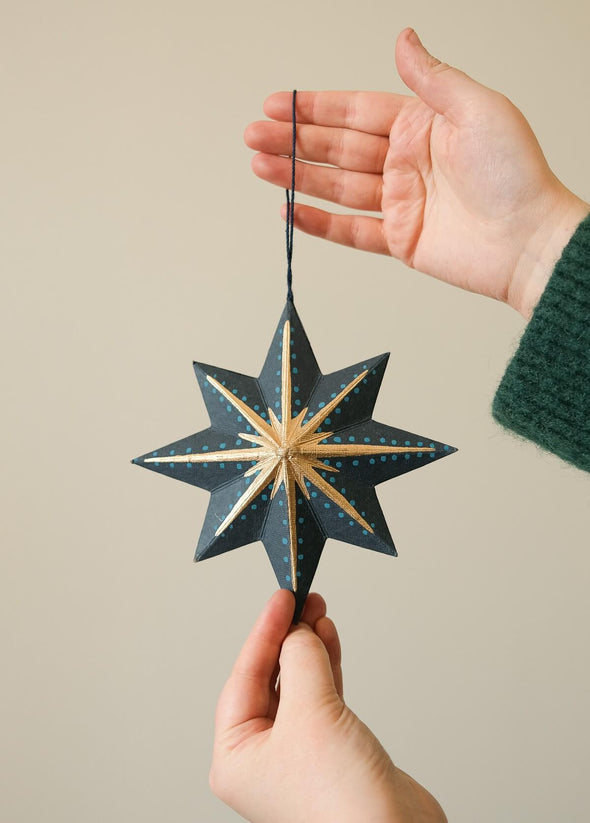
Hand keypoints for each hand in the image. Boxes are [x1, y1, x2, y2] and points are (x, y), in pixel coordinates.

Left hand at [210, 590, 446, 822]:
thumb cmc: (341, 801)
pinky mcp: (331, 751)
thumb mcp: (310, 713)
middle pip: (269, 679)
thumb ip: (300, 662)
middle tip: (302, 599)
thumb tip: (298, 631)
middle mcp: (262, 757)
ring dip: (308, 648)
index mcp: (236, 757)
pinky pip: (322, 697)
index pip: (244, 677)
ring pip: (297, 685)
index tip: (281, 598)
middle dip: (288, 637)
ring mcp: (298, 754)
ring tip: (318, 612)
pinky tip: (329, 640)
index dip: (264, 632)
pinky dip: (327, 667)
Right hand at [245, 28, 588, 318]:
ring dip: (297, 176)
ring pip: (337, 186)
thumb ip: (432, 79)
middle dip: (294, 140)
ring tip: (260, 165)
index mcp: (422, 126)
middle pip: (338, 148)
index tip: (280, 103)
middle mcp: (407, 162)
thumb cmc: (516, 175)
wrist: (529, 242)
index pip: (356, 111)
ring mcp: (401, 202)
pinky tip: (291, 212)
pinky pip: (351, 230)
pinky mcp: (400, 239)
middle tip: (255, 134)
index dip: (315, 107)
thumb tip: (405, 40)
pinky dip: (319, 223)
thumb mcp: (478, 109)